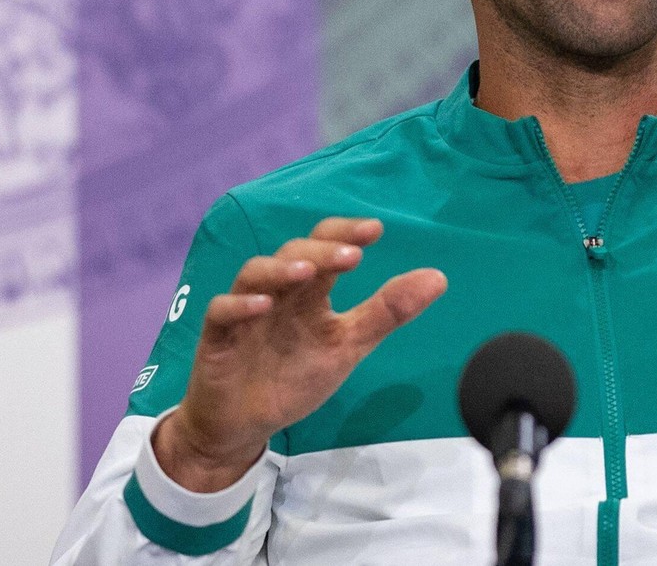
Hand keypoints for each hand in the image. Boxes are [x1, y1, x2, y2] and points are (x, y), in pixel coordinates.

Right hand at [153, 218, 446, 490]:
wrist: (245, 426)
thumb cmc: (294, 378)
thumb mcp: (348, 346)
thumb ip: (388, 312)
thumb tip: (439, 277)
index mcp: (309, 293)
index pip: (326, 247)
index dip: (346, 234)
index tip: (376, 229)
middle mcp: (278, 293)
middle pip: (294, 254)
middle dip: (322, 249)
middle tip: (353, 254)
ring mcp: (245, 313)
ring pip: (254, 273)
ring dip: (280, 268)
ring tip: (309, 271)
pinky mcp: (217, 339)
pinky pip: (221, 312)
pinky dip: (240, 305)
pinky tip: (263, 305)